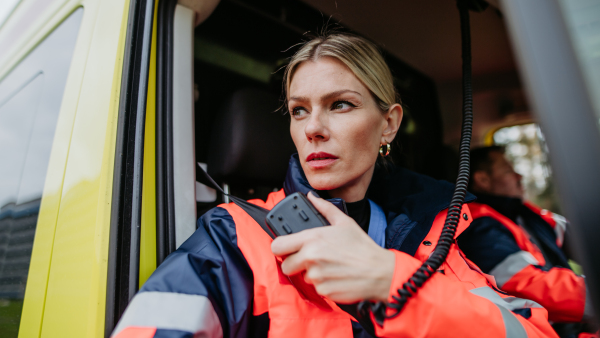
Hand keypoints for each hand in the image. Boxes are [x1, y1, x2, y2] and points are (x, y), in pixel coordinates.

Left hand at [271, 192, 394, 303]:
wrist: (380, 272)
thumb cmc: (363, 247)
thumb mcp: (344, 222)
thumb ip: (324, 208)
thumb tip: (311, 197)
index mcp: (312, 238)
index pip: (278, 246)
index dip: (281, 247)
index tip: (287, 248)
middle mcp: (310, 257)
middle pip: (286, 266)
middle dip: (295, 264)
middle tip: (309, 260)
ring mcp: (316, 276)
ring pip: (303, 277)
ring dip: (312, 274)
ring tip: (329, 267)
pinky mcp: (323, 290)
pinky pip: (316, 288)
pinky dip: (323, 284)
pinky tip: (336, 277)